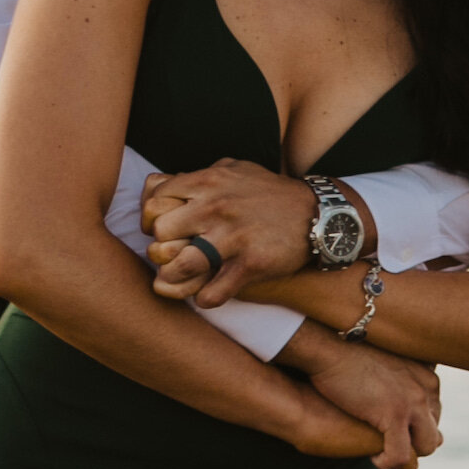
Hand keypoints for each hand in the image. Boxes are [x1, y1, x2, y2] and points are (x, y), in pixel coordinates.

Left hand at [144, 160, 368, 307]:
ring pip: (178, 266)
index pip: (154, 199)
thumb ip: (197, 175)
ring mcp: (232, 237)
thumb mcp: (233, 170)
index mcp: (208, 181)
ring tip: (182, 278)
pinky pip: (211, 293)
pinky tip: (209, 293)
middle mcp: (215, 207)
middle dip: (160, 247)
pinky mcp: (250, 265)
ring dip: (174, 278)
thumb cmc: (269, 193)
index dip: (151, 218)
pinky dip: (205, 298)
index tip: (160, 228)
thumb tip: (159, 184)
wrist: (317, 215)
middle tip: (170, 255)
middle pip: (160, 232)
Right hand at [283, 328, 441, 468]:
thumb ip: (397, 378)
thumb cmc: (346, 352)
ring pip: (427, 446)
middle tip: (384, 445)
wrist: (327, 346)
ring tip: (381, 453)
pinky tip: (372, 457)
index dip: (412, 428)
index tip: (389, 430)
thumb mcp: (384, 362)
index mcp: (427, 374)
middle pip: (434, 432)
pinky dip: (387, 461)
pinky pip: (401, 455)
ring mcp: (413, 400)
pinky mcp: (395, 413)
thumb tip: (393, 398)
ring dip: (404, 454)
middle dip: (412, 443)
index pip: (433, 414)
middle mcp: (427, 387)